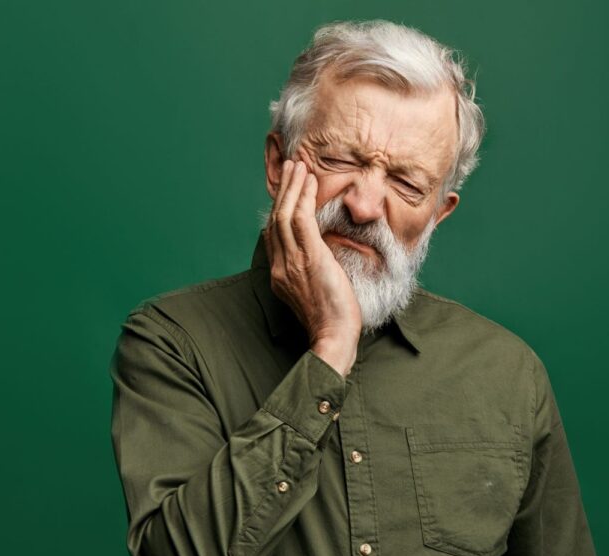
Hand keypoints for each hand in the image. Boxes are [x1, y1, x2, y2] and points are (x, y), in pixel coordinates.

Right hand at [264, 160, 361, 375]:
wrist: (333, 337)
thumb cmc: (333, 322)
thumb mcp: (316, 294)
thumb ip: (312, 274)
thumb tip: (322, 261)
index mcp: (280, 276)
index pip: (274, 235)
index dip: (279, 209)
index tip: (288, 192)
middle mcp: (281, 266)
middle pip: (275, 219)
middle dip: (283, 191)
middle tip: (291, 168)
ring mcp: (292, 261)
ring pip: (284, 214)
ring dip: (292, 186)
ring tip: (298, 166)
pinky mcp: (308, 257)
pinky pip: (300, 219)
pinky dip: (302, 196)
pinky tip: (309, 180)